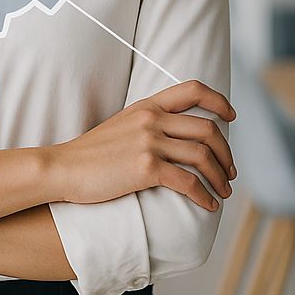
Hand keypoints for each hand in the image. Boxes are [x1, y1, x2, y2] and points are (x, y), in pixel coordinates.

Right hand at [45, 80, 236, 212]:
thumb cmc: (91, 153)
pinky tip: (208, 205)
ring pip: (202, 156)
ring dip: (220, 177)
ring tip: (224, 191)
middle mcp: (152, 119)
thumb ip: (149, 123)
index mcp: (148, 106)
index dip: (219, 101)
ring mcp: (149, 143)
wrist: (63, 168)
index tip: (231, 117)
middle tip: (230, 172)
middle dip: (226, 153)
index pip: (193, 89)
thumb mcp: (122, 125)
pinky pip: (188, 181)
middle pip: (207, 129)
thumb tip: (176, 136)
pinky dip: (204, 195)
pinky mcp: (145, 168)